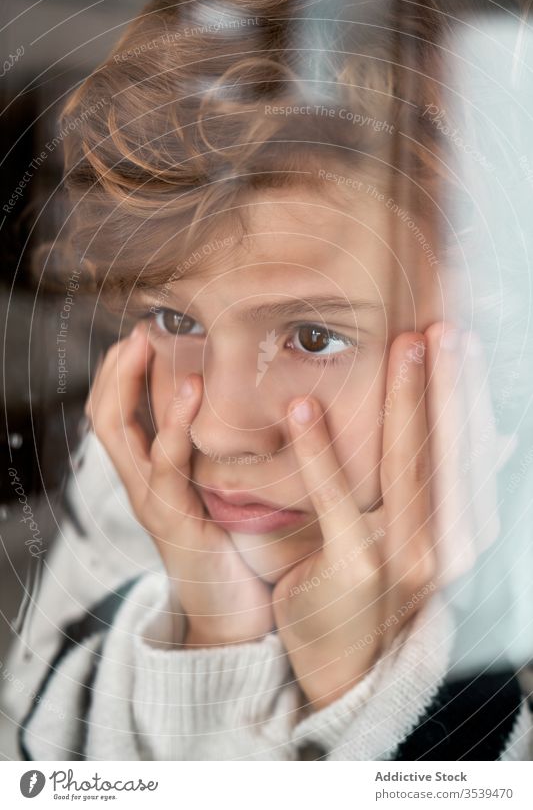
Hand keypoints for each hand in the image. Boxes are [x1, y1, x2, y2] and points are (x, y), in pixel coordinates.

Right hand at [86, 323, 273, 646]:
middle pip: (105, 417)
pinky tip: (190, 395)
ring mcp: (152, 504)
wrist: (233, 619)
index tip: (141, 334)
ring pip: (120, 435)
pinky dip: (172, 427)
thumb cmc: (233, 551)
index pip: (117, 414)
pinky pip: (163, 468)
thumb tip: (244, 413)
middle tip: (137, 331)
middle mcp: (142, 486)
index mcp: (151, 476)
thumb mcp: (219, 493)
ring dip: (131, 385)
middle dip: (115, 369)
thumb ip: (218, 458)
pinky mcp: (174, 522)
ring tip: (147, 345)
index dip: (120, 372)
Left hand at [272, 330, 436, 709]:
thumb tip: (502, 436)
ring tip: (404, 346)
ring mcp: (406, 559)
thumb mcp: (428, 538)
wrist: (345, 666)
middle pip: (450, 451)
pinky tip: (304, 408)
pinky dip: (320, 450)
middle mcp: (448, 545)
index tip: (462, 340)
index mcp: (466, 533)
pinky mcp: (357, 567)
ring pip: (408, 466)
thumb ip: (456, 489)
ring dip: (406, 401)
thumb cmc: (380, 590)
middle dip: (449, 383)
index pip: (472, 451)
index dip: (469, 393)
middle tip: (441, 326)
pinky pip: (338, 499)